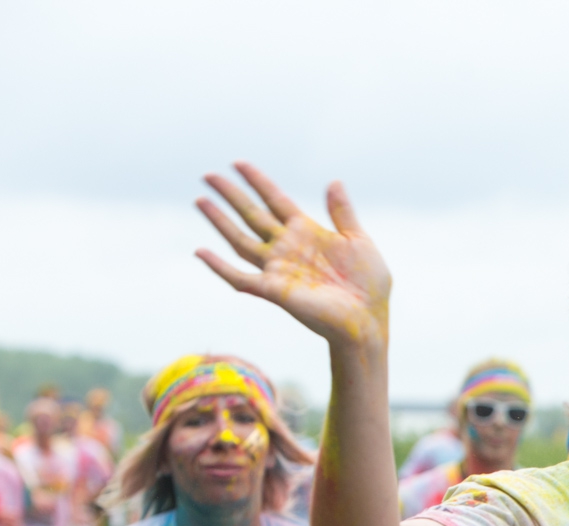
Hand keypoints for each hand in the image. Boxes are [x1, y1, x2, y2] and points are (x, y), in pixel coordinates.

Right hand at [196, 163, 391, 348]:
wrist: (368, 320)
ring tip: (200, 201)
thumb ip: (342, 212)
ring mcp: (278, 268)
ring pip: (240, 240)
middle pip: (252, 215)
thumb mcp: (358, 240)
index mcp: (306, 231)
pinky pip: (239, 278)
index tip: (238, 163)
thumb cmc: (368, 285)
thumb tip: (334, 181)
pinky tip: (200, 251)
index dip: (257, 181)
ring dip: (219, 222)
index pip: (275, 200)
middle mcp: (287, 247)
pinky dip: (218, 266)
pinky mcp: (273, 290)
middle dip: (231, 195)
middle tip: (209, 175)